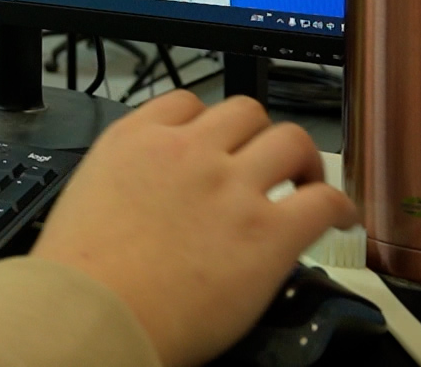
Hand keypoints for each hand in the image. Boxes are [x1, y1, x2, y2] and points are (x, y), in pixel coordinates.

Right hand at [29, 91, 356, 366]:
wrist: (93, 318)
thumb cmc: (82, 279)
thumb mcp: (89, 198)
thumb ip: (129, 179)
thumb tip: (152, 192)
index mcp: (137, 141)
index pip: (188, 103)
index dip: (211, 123)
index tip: (219, 142)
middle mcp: (187, 152)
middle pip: (246, 112)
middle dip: (259, 136)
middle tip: (267, 162)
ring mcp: (230, 187)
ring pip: (290, 141)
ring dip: (303, 160)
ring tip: (307, 181)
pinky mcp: (267, 232)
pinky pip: (323, 200)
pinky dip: (337, 205)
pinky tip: (338, 219)